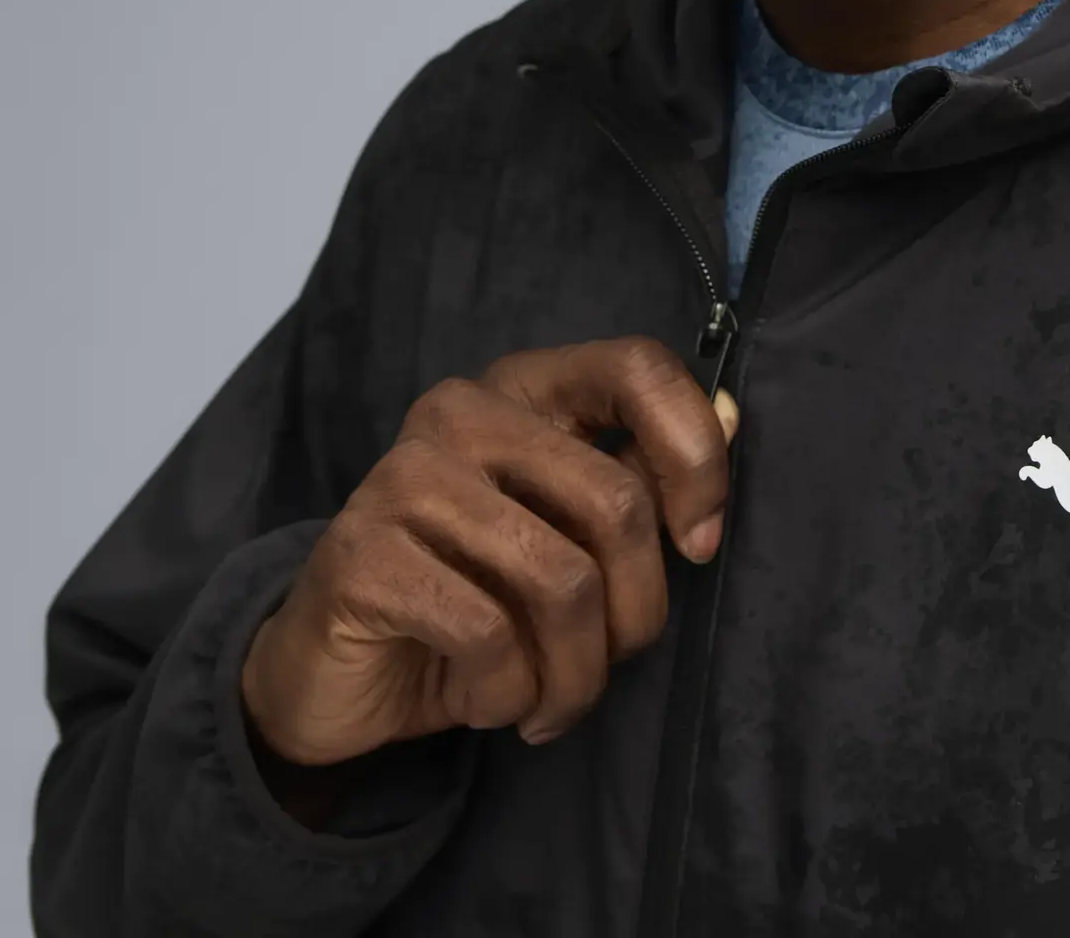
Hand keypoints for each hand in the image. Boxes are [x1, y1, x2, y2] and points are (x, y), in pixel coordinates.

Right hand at [241, 337, 737, 767]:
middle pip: (616, 502)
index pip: (637, 368)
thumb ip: (640, 474)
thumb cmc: (475, 592)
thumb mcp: (566, 533)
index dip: (695, 456)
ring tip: (554, 700)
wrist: (336, 672)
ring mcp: (402, 478)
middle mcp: (460, 412)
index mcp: (523, 388)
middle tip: (610, 662)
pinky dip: (511, 693)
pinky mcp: (362, 556)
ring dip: (576, 674)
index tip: (702, 542)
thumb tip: (732, 415)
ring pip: (562, 581)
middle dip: (637, 613)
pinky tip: (491, 701)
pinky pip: (489, 634)